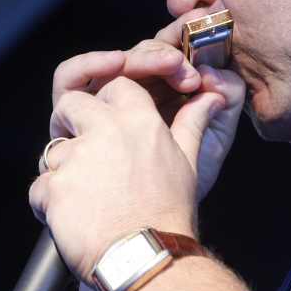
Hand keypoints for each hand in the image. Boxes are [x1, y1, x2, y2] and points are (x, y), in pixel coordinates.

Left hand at [30, 74, 225, 281]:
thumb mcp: (188, 162)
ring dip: (62, 171)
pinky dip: (49, 204)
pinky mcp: (56, 187)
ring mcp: (78, 158)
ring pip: (52, 151)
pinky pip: (39, 188)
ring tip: (84, 198)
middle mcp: (106, 131)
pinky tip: (72, 218)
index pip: (115, 85)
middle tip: (81, 149)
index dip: (106, 102)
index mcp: (140, 121)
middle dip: (70, 121)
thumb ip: (192, 123)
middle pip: (71, 102)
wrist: (148, 258)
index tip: (107, 122)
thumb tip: (210, 99)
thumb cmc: (169, 214)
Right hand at [49, 9, 244, 198]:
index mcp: (162, 102)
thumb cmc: (171, 197)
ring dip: (139, 55)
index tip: (206, 60)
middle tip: (184, 64)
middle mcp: (130, 100)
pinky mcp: (72, 112)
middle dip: (164, 53)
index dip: (187, 52)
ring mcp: (100, 104)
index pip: (170, 62)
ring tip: (165, 59)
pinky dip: (91, 62)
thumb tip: (219, 79)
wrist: (138, 238)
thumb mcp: (205, 149)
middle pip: (141, 57)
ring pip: (114, 62)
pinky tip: (115, 60)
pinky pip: (72, 76)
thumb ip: (218, 110)